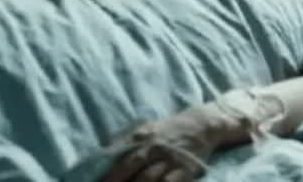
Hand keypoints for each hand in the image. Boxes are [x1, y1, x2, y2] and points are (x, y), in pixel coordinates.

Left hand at [100, 103, 233, 181]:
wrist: (200, 126)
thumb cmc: (167, 131)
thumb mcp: (145, 129)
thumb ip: (125, 142)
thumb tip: (101, 156)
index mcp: (140, 136)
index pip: (117, 154)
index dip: (104, 170)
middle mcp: (153, 146)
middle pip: (130, 166)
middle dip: (115, 180)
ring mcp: (168, 159)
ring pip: (148, 178)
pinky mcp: (183, 170)